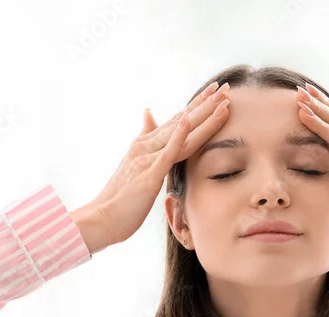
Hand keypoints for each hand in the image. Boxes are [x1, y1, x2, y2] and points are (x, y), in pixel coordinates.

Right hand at [74, 81, 231, 250]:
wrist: (101, 218)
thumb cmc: (120, 198)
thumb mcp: (135, 162)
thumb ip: (145, 138)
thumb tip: (148, 113)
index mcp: (146, 144)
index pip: (177, 120)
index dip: (198, 105)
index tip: (216, 90)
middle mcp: (147, 146)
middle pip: (182, 120)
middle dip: (206, 103)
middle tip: (226, 86)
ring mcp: (147, 158)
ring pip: (180, 132)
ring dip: (202, 115)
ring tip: (222, 100)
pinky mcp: (148, 174)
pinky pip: (166, 153)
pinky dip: (177, 137)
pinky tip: (188, 122)